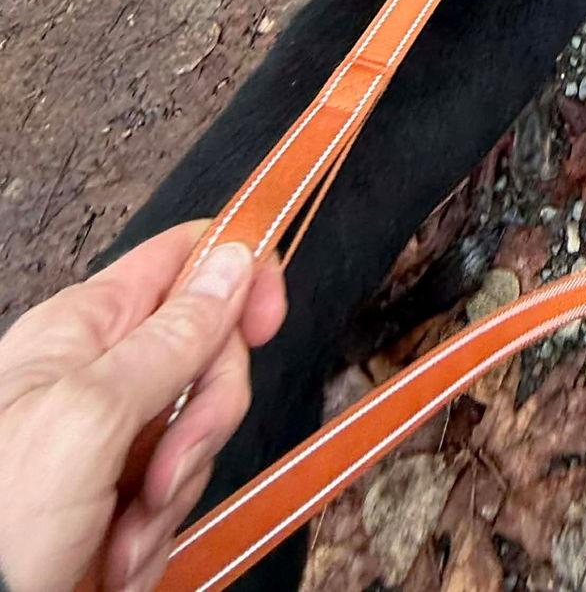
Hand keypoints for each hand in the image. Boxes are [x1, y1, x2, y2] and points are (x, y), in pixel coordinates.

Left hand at [0, 226, 285, 591]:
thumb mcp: (90, 418)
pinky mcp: (115, 499)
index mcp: (84, 328)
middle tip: (165, 472)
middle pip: (207, 356)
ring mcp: (109, 439)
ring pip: (198, 433)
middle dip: (204, 422)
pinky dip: (157, 535)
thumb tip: (233, 260)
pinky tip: (116, 560)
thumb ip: (169, 340)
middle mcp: (99, 373)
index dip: (237, 276)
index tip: (266, 324)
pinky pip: (176, 495)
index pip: (184, 259)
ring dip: (174, 494)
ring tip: (121, 537)